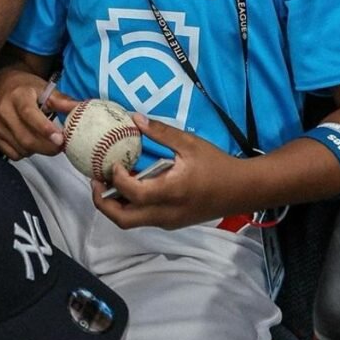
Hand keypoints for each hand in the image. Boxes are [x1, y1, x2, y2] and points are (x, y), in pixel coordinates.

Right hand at [0, 70, 77, 159]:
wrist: (4, 86)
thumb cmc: (28, 89)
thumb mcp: (46, 89)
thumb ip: (63, 101)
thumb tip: (81, 108)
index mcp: (18, 95)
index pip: (29, 114)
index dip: (44, 128)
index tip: (60, 139)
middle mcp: (4, 110)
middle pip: (26, 138)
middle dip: (47, 147)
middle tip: (61, 146)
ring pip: (21, 148)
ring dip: (38, 149)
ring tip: (46, 140)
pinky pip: (14, 154)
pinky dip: (26, 153)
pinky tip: (31, 141)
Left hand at [92, 113, 253, 229]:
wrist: (243, 190)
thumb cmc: (217, 165)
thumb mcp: (189, 144)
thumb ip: (161, 132)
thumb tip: (135, 118)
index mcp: (170, 193)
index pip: (132, 193)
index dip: (116, 179)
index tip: (113, 162)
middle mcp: (166, 213)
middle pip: (123, 220)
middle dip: (103, 202)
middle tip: (96, 180)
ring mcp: (168, 221)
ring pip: (131, 222)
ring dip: (115, 205)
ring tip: (109, 181)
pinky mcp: (172, 222)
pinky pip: (143, 218)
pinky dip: (130, 206)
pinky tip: (130, 184)